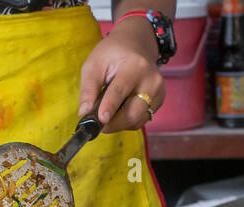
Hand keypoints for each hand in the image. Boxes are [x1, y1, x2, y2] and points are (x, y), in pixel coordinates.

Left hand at [78, 18, 164, 132]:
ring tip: (108, 115)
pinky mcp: (159, 100)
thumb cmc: (113, 54)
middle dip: (114, 124)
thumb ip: (88, 89)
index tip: (101, 120)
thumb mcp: (94, 64)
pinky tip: (120, 111)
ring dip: (119, 124)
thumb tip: (85, 113)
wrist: (135, 45)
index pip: (120, 90)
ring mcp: (158, 92)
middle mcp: (151, 80)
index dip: (110, 107)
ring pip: (137, 120)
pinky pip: (141, 120)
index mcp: (135, 66)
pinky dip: (127, 122)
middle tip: (99, 125)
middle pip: (133, 113)